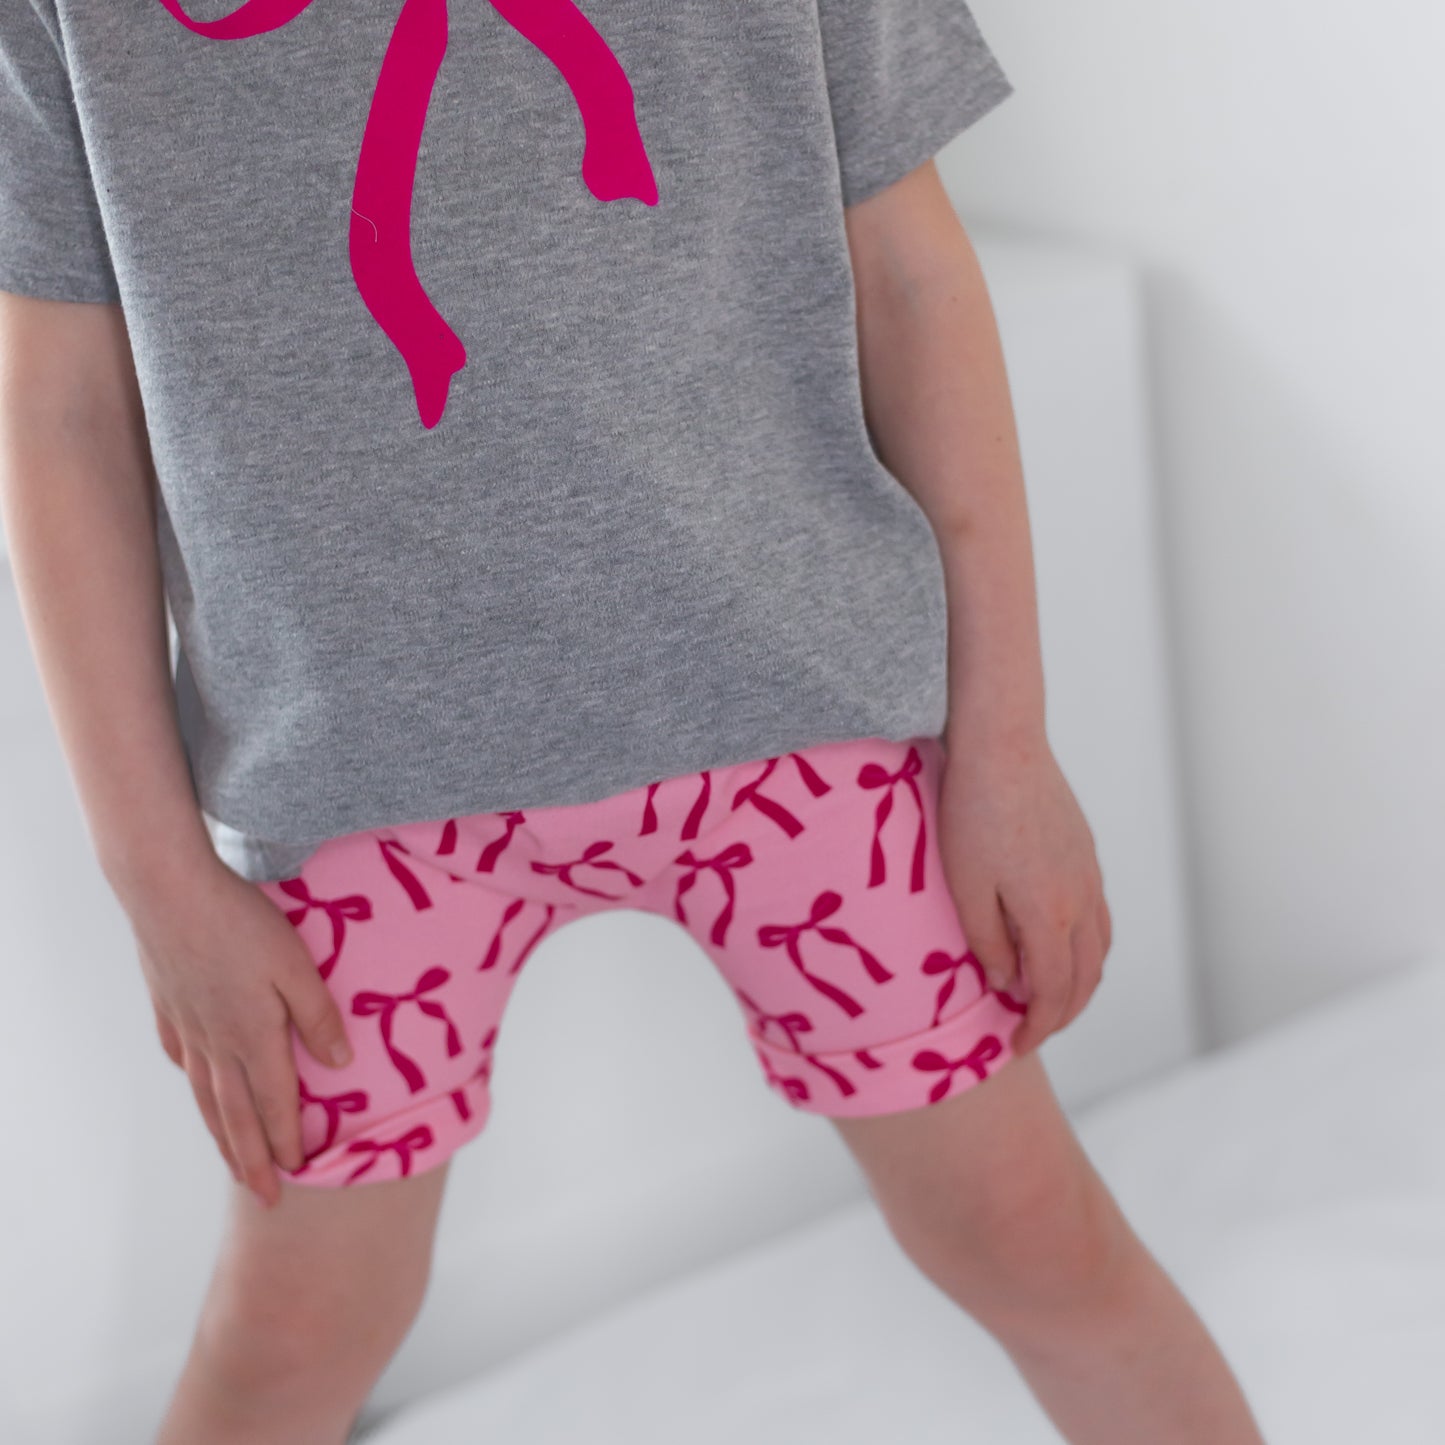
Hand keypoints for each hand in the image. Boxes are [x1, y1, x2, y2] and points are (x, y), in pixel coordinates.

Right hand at [123, 854, 352, 1206]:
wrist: (168, 891)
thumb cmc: (242, 922)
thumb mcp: (297, 965)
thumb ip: (318, 1016)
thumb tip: (340, 1064)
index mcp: (254, 1037)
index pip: (275, 1104)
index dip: (287, 1141)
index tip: (299, 1175)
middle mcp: (217, 1043)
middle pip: (236, 1115)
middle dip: (253, 1161)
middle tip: (265, 1199)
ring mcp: (188, 1026)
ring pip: (207, 1094)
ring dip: (223, 1133)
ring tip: (233, 1164)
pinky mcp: (169, 1005)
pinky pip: (184, 1057)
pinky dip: (195, 1082)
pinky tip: (200, 1087)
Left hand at [935, 729, 1111, 1056]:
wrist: (1003, 744)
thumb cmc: (973, 812)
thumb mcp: (965, 886)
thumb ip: (988, 943)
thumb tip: (1007, 984)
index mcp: (1050, 915)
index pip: (1053, 992)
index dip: (1037, 1026)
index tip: (1015, 1045)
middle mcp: (1081, 900)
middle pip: (1085, 979)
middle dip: (1061, 1015)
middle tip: (1031, 1032)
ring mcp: (1089, 875)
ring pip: (1099, 950)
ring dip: (1079, 985)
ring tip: (1048, 999)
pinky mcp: (1086, 854)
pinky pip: (1099, 918)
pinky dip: (1087, 950)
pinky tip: (1061, 948)